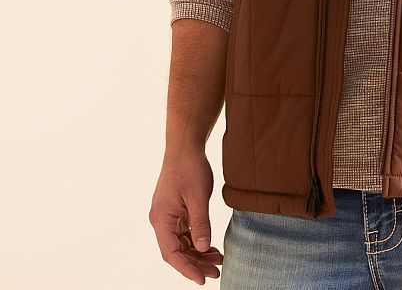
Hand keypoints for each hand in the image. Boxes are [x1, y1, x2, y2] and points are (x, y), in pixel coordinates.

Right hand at [149, 148, 223, 284]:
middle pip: (177, 251)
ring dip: (198, 254)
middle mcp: (161, 221)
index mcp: (161, 219)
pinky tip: (211, 247)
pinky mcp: (176, 212)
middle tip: (215, 273)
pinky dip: (197, 241)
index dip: (186, 269)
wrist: (185, 146)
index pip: (171, 253)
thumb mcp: (198, 196)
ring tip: (217, 261)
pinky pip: (185, 233)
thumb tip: (202, 249)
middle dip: (195, 264)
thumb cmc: (189, 168)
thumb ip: (201, 223)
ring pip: (181, 244)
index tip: (202, 279)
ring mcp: (168, 216)